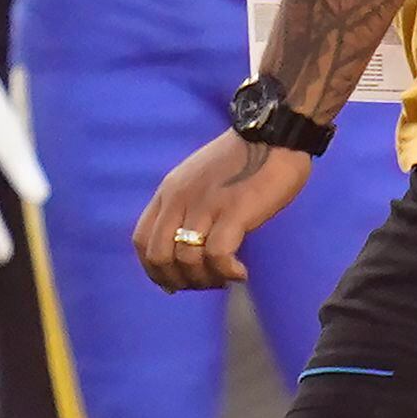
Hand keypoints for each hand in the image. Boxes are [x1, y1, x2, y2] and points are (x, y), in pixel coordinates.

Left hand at [133, 130, 309, 291]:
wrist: (274, 135)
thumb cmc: (243, 159)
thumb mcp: (199, 179)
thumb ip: (187, 206)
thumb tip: (187, 244)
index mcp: (169, 192)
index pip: (141, 241)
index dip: (154, 269)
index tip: (176, 281)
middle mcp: (180, 199)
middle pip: (159, 256)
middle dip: (179, 280)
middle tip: (205, 282)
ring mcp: (205, 205)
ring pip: (186, 260)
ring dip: (206, 279)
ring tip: (226, 277)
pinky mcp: (234, 211)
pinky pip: (217, 254)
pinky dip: (226, 272)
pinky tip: (240, 273)